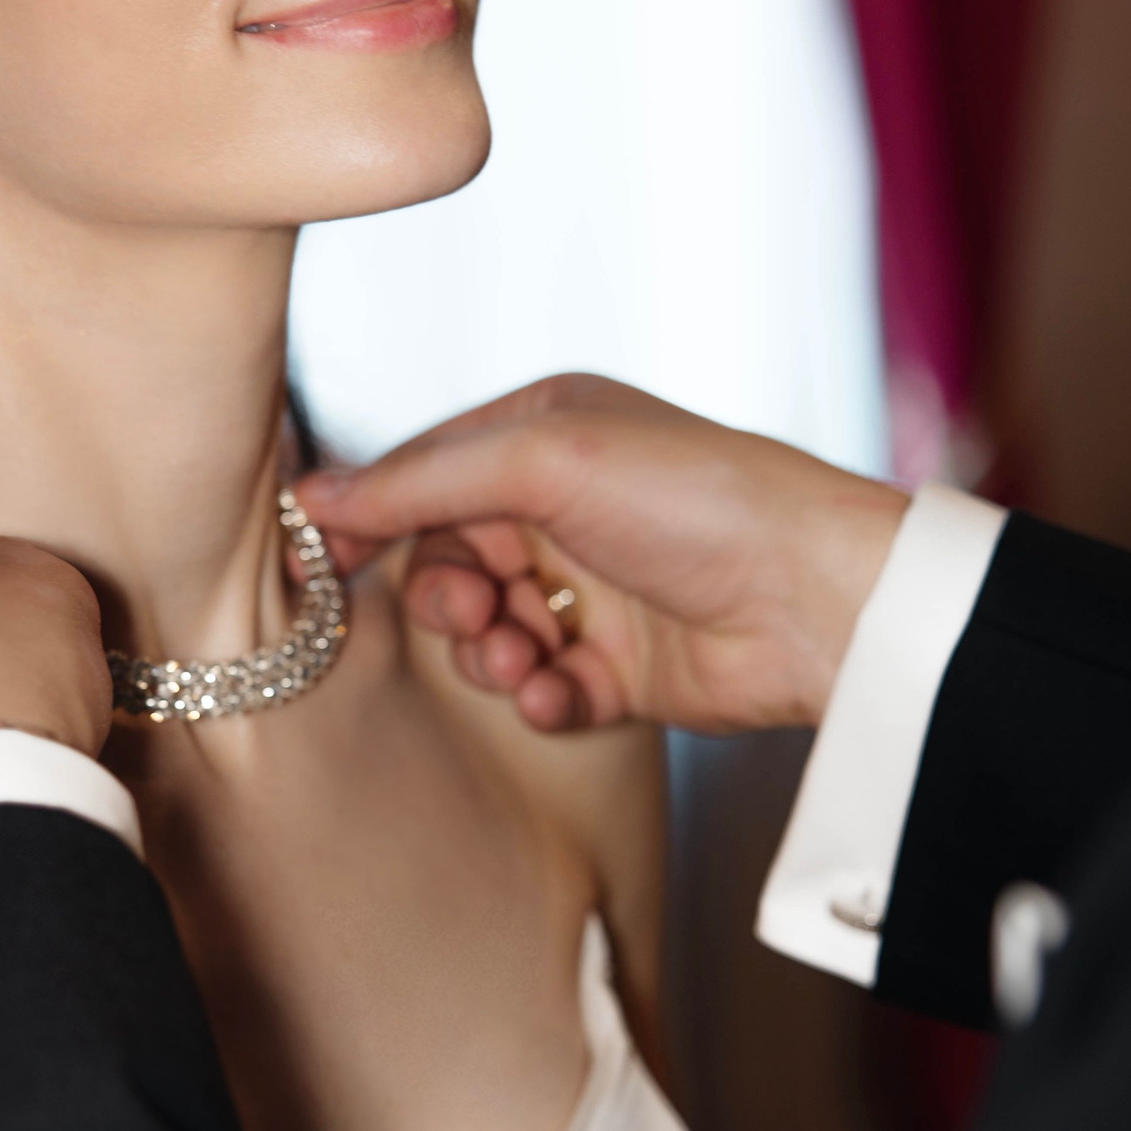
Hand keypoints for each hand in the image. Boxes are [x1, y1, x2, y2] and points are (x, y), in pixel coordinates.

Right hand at [299, 375, 906, 737]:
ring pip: (485, 633)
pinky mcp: (618, 667)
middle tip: (475, 612)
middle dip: (446, 597)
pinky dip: (541, 698)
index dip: (376, 515)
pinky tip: (567, 694)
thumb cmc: (698, 501)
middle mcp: (564, 506)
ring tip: (531, 660)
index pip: (426, 471)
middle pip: (445, 560)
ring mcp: (591, 589)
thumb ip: (422, 480)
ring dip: (491, 655)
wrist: (818, 600)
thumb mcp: (545, 461)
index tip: (331, 559)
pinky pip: (539, 690)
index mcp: (546, 432)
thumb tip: (312, 497)